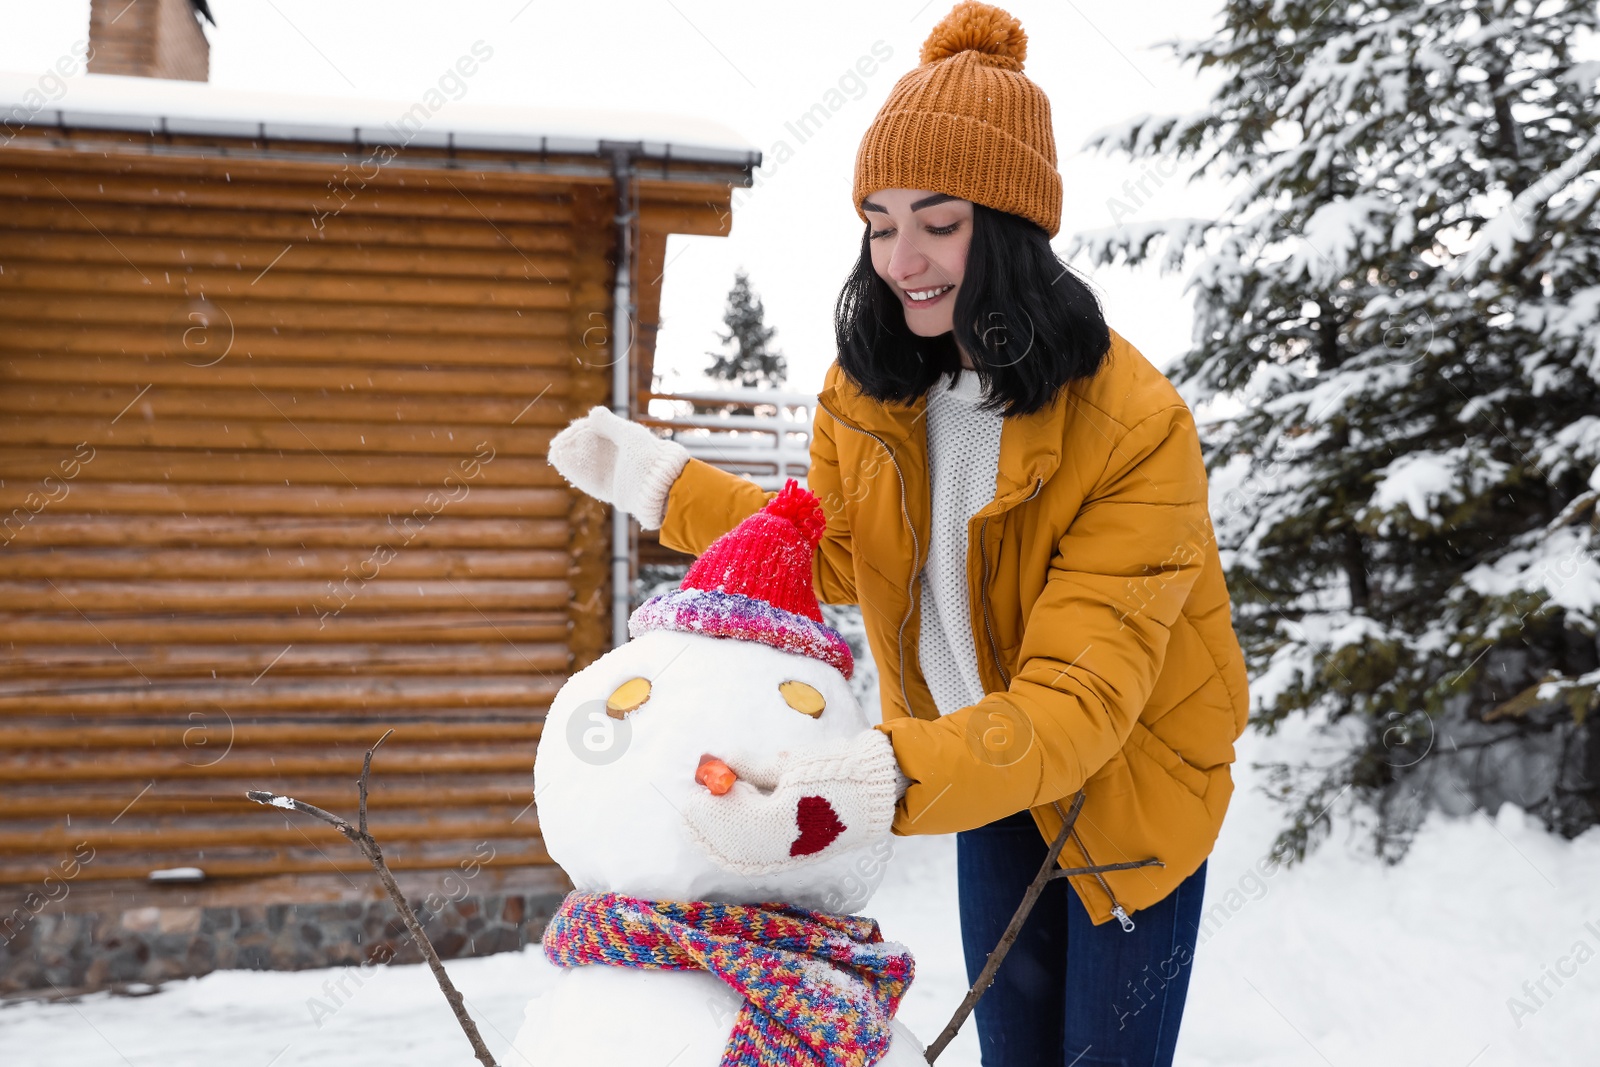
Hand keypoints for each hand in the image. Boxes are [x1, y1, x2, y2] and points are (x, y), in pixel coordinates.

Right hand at [546, 405, 690, 529]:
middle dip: (573, 444)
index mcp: (624, 439)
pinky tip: (561, 464)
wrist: (660, 489)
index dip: (581, 430)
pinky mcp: (609, 489)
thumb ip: (611, 425)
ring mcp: (612, 472)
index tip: (569, 432)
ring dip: (570, 458)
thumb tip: (592, 412)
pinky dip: (574, 471)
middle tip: (557, 445)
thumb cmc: (649, 460)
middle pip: (589, 446)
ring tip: (555, 453)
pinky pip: (587, 479)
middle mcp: (617, 455)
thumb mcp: (630, 438)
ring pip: (586, 463)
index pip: (598, 430)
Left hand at [681, 728, 903, 875]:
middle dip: (708, 826)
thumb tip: (720, 761)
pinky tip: (722, 844)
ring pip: (742, 855)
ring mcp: (790, 856)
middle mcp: (783, 845)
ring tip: (701, 824)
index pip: (732, 816)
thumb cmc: (835, 771)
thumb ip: (752, 766)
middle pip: (731, 841)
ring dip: (718, 841)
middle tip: (690, 809)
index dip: (709, 807)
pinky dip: (735, 853)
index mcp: (781, 817)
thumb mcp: (791, 762)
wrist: (874, 795)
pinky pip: (756, 861)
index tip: (693, 793)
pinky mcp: (794, 858)